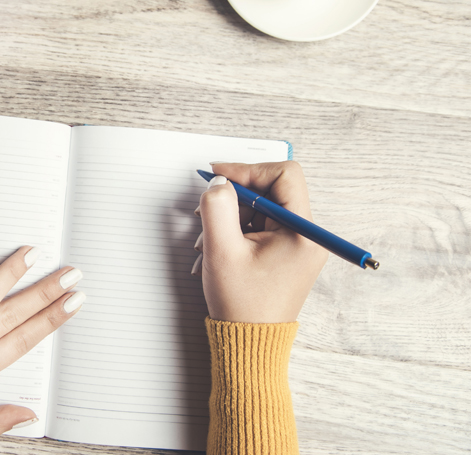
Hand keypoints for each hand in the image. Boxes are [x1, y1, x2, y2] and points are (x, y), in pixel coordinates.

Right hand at [193, 161, 327, 322]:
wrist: (248, 343)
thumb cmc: (241, 304)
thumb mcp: (222, 250)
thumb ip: (217, 207)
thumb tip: (219, 182)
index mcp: (302, 232)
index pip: (283, 175)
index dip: (248, 170)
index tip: (219, 175)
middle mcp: (306, 236)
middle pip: (270, 190)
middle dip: (234, 197)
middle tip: (206, 209)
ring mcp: (296, 245)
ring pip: (261, 208)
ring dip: (230, 217)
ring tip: (208, 240)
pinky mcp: (283, 254)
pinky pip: (259, 226)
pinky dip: (235, 231)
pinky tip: (217, 249)